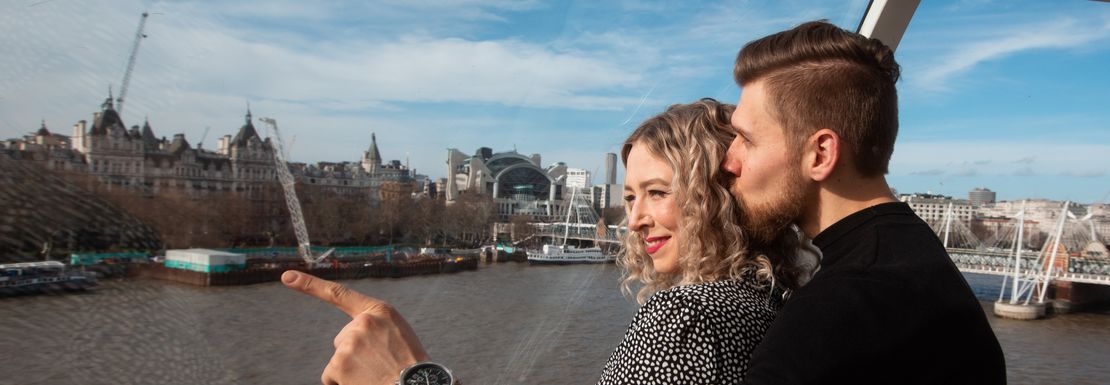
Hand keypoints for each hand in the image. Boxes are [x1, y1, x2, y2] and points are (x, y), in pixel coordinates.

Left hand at [282, 270, 429, 384]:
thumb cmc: (410, 365)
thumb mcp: (398, 334)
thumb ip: (374, 328)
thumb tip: (347, 339)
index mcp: (380, 311)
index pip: (339, 294)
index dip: (309, 285)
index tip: (287, 277)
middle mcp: (362, 322)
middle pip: (343, 340)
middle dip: (355, 353)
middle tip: (379, 365)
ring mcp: (349, 342)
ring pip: (339, 360)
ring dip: (351, 370)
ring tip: (376, 375)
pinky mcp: (338, 364)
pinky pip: (330, 377)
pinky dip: (343, 384)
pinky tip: (363, 383)